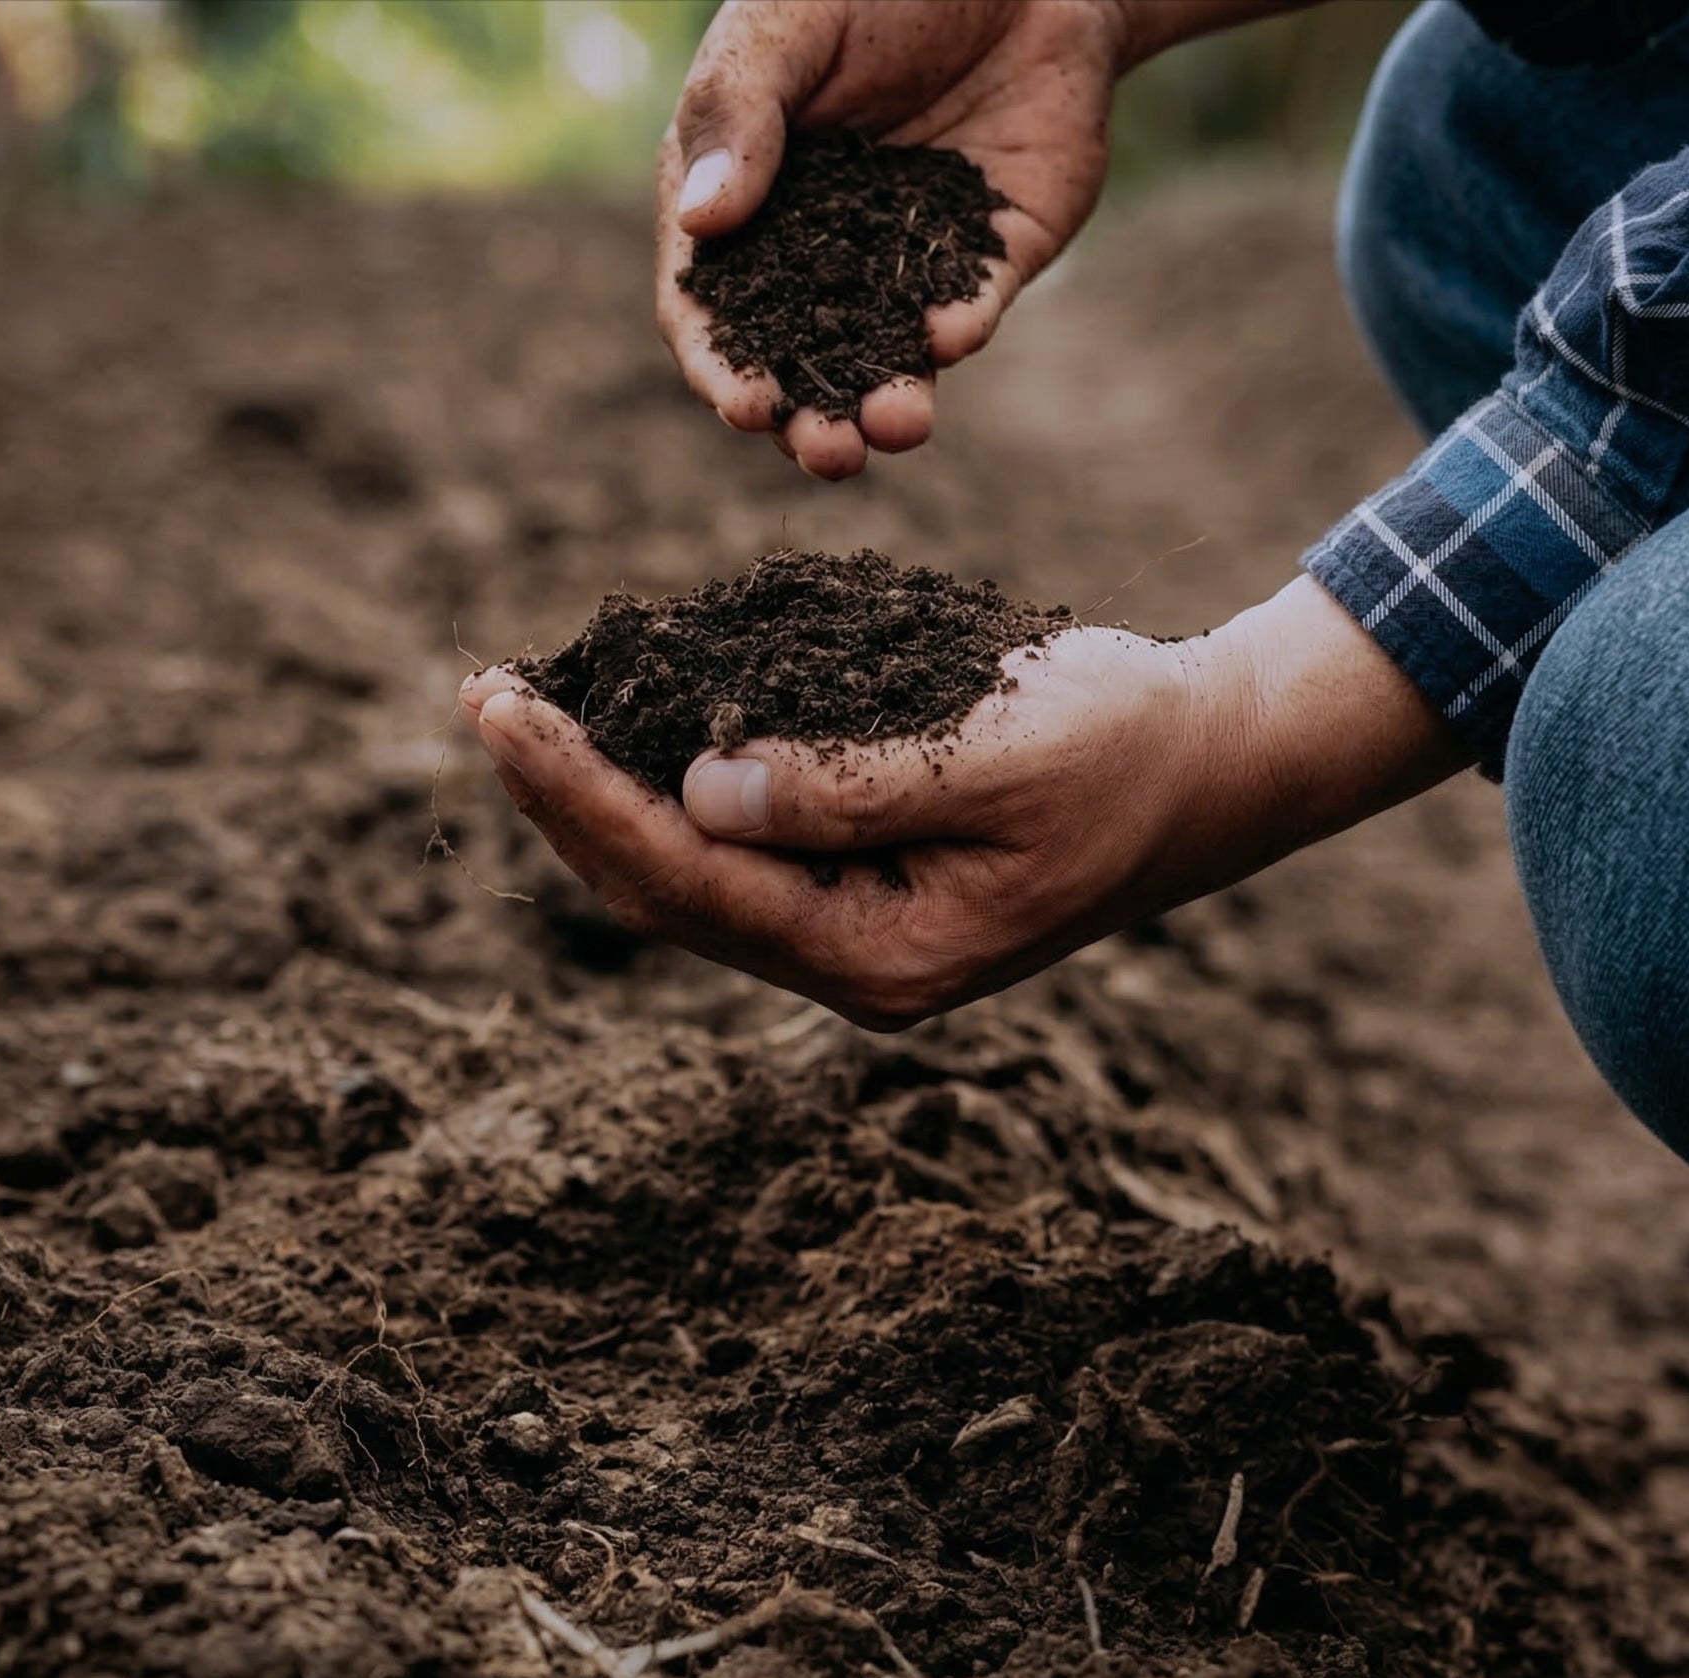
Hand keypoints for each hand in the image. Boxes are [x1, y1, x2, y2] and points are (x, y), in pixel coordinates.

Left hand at [458, 581, 1464, 1028]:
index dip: (583, 794)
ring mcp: (855, 941)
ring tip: (518, 714)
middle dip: (563, 800)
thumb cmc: (1123, 746)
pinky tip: (617, 736)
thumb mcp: (998, 752)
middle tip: (479, 697)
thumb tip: (698, 794)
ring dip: (597, 801)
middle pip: (665, 897)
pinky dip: (661, 796)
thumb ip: (850, 786)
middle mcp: (855, 969)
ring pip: (685, 884)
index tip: (502, 709)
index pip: (691, 880)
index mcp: (886, 956)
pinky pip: (731, 859)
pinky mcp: (861, 896)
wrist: (1208, 771)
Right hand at [659, 0, 1121, 479]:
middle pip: (800, 363)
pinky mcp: (986, 257)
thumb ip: (741, 113)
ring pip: (886, 361)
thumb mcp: (789, 24)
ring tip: (895, 427)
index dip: (722, 367)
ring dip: (887, 405)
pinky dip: (959, 326)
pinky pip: (968, 306)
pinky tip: (949, 333)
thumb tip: (706, 222)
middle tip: (827, 451)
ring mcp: (903, 263)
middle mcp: (818, 252)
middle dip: (810, 420)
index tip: (743, 406)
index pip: (713, 309)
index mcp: (744, 203)